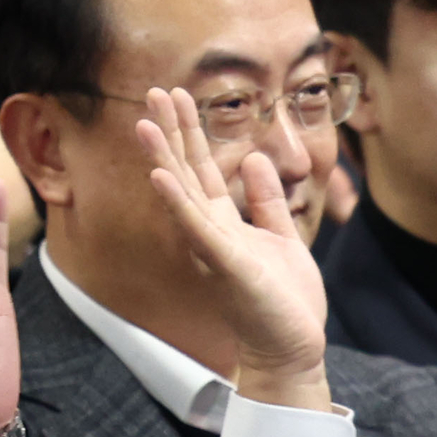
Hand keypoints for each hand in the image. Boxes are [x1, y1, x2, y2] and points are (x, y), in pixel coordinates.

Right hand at [134, 85, 330, 401]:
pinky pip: (197, 226)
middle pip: (186, 171)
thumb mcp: (281, 235)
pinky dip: (176, 200)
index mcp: (225, 222)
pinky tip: (160, 175)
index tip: (178, 95)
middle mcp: (211, 230)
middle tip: (155, 91)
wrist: (291, 345)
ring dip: (163, 156)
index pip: (202, 168)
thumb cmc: (284, 299)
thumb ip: (266, 199)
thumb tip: (256, 160)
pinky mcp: (226, 262)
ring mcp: (214, 246)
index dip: (190, 131)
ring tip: (145, 122)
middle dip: (173, 130)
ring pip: (183, 192)